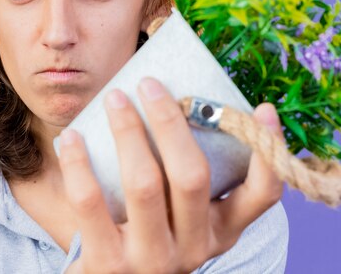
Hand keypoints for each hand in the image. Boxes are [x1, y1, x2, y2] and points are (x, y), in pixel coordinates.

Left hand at [58, 77, 283, 273]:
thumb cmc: (146, 235)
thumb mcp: (180, 216)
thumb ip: (184, 176)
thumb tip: (169, 101)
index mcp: (220, 230)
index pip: (262, 196)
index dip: (268, 152)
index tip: (264, 109)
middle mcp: (195, 248)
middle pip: (191, 175)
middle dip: (170, 122)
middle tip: (149, 84)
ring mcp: (152, 259)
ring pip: (144, 183)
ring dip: (127, 132)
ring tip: (114, 99)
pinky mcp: (108, 264)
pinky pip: (90, 201)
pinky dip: (78, 162)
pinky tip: (71, 137)